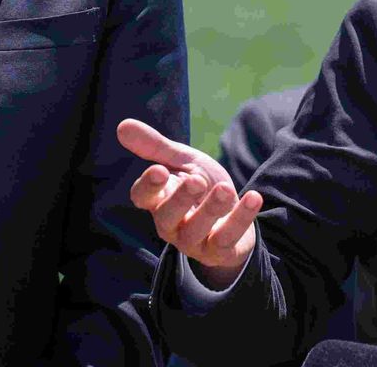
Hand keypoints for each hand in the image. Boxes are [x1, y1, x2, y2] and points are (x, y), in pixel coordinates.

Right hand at [118, 118, 261, 288]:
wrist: (234, 214)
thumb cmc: (201, 186)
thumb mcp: (184, 163)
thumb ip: (157, 147)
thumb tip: (122, 124)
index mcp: (159, 200)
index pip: (143, 197)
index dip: (148, 186)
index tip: (159, 170)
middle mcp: (171, 224)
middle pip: (167, 216)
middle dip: (180, 199)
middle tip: (197, 180)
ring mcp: (194, 240)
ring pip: (196, 230)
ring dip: (212, 209)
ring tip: (226, 188)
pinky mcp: (219, 251)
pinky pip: (226, 240)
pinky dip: (241, 218)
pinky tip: (253, 197)